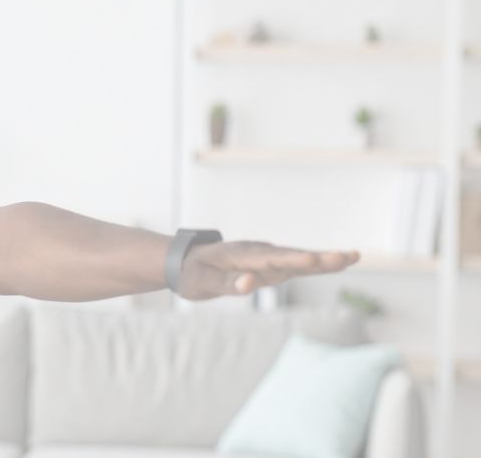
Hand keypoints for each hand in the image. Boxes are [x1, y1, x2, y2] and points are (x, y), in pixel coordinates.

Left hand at [174, 241, 359, 299]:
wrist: (185, 262)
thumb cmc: (193, 274)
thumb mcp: (204, 282)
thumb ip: (228, 283)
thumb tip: (251, 283)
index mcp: (242, 256)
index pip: (271, 260)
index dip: (293, 261)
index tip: (315, 260)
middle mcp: (259, 253)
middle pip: (292, 257)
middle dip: (321, 259)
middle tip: (349, 256)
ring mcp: (266, 259)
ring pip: (298, 260)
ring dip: (324, 260)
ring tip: (352, 257)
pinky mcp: (269, 266)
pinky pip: (295, 265)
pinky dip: (315, 264)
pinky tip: (337, 262)